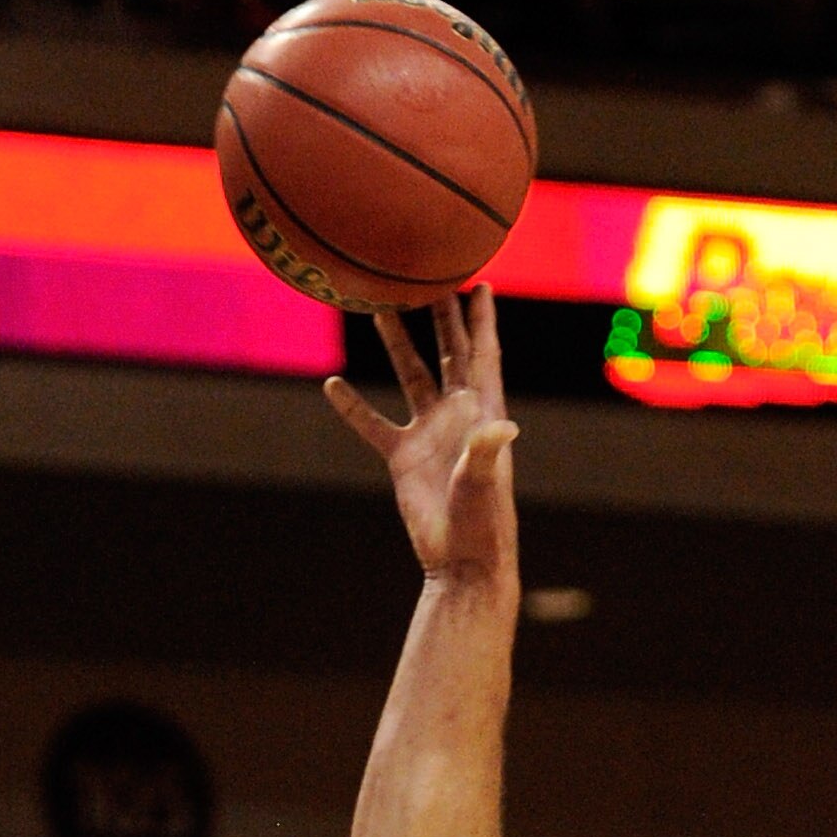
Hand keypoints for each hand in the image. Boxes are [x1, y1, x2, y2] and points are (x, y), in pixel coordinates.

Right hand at [324, 285, 516, 584]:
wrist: (460, 559)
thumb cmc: (483, 522)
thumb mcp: (483, 483)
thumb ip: (486, 452)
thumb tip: (502, 427)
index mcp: (483, 411)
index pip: (483, 354)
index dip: (483, 319)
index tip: (479, 283)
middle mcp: (457, 414)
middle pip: (449, 352)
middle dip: (441, 316)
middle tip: (429, 278)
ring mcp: (429, 433)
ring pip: (411, 377)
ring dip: (397, 345)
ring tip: (380, 310)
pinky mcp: (404, 458)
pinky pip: (374, 425)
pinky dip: (353, 407)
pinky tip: (333, 386)